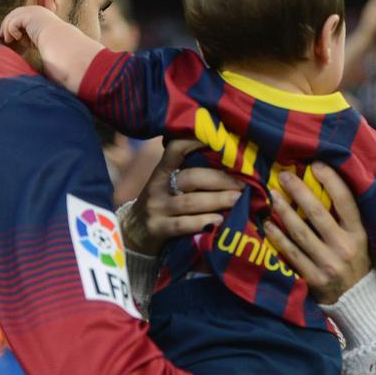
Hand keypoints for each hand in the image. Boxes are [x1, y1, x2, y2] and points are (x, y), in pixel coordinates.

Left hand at [0, 5, 57, 46]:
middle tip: (1, 34)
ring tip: (8, 40)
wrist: (59, 41)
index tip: (7, 35)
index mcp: (41, 14)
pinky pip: (13, 22)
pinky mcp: (28, 15)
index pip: (22, 16)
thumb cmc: (52, 43)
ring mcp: (32, 11)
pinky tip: (18, 38)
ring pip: (12, 18)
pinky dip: (12, 31)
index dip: (12, 24)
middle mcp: (36, 10)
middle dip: (6, 24)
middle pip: (15, 14)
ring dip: (7, 29)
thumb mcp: (38, 37)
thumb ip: (28, 35)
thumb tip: (16, 39)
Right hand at [121, 139, 243, 253]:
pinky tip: (218, 221)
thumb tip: (230, 165)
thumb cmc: (162, 205)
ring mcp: (156, 209)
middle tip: (242, 184)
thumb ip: (191, 175)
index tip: (220, 140)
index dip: (195, 142)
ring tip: (236, 199)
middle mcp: (157, 187)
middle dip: (220, 179)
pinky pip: (182, 225)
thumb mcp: (168, 185)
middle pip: (191, 178)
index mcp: (162, 171)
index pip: (176, 149)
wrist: (133, 233)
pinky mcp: (157, 229)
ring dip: (217, 200)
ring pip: (190, 202)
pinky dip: (202, 222)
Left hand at [263, 163, 369, 304]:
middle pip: (318, 214)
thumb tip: (324, 185)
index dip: (331, 181)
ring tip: (272, 195)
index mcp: (359, 234)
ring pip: (301, 233)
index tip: (316, 165)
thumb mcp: (362, 239)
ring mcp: (328, 264)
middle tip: (284, 176)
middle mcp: (344, 247)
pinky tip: (267, 224)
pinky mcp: (313, 278)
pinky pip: (291, 254)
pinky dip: (278, 238)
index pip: (346, 202)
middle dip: (299, 191)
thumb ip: (347, 218)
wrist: (358, 301)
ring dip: (284, 211)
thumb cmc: (357, 262)